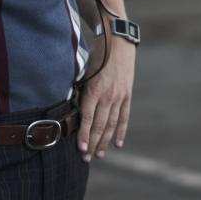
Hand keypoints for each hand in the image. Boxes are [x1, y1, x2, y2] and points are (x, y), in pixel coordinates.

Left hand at [78, 41, 134, 161]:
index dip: (83, 135)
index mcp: (94, 89)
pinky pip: (124, 116)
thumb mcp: (84, 71)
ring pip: (111, 124)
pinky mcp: (127, 95)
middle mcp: (108, 95)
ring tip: (100, 154)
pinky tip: (117, 143)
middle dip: (92, 143)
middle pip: (99, 125)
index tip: (80, 149)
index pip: (88, 118)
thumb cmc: (96, 55)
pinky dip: (120, 131)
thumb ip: (80, 91)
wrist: (118, 41)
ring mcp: (119, 96)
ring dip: (105, 141)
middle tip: (87, 158)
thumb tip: (73, 110)